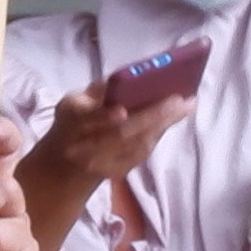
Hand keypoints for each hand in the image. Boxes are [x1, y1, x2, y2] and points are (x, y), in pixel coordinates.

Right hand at [16, 66, 199, 247]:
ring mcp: (100, 163)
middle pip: (121, 134)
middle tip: (178, 100)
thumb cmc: (76, 120)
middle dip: (152, 116)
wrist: (65, 164)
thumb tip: (135, 77)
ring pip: (136, 145)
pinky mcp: (115, 173)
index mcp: (71, 118)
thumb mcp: (79, 99)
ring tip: (185, 106)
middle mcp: (83, 145)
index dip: (103, 117)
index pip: (86, 117)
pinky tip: (172, 119)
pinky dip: (158, 134)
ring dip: (163, 125)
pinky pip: (141, 154)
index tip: (122, 111)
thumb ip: (101, 90)